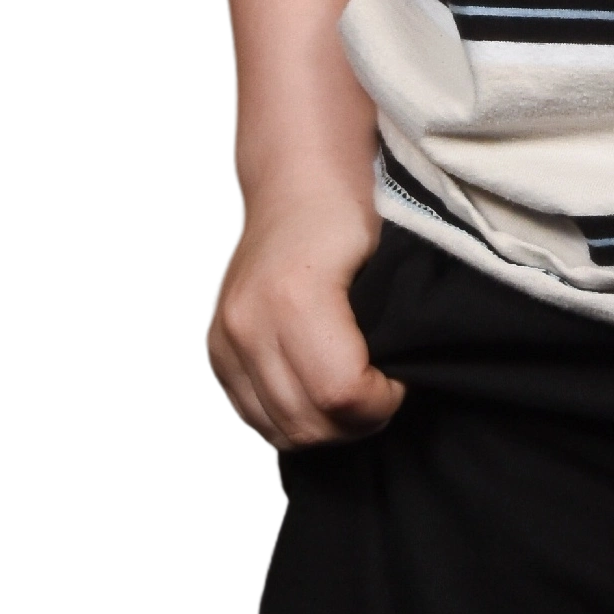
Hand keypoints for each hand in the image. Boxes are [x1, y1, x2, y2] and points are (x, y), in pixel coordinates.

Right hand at [204, 184, 405, 449]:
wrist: (293, 184)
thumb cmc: (345, 215)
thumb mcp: (381, 264)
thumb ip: (383, 333)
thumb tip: (394, 392)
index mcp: (294, 297)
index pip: (340, 394)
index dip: (380, 403)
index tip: (398, 383)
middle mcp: (248, 322)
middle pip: (307, 423)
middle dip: (355, 422)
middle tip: (380, 397)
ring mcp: (224, 339)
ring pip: (277, 429)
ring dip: (322, 428)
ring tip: (350, 398)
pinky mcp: (215, 350)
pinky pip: (250, 415)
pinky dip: (288, 420)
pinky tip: (315, 398)